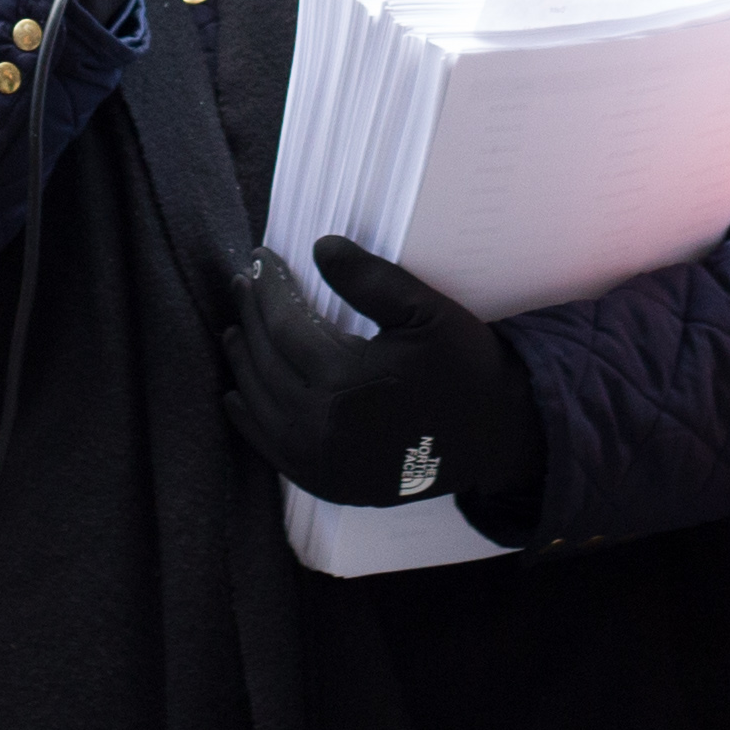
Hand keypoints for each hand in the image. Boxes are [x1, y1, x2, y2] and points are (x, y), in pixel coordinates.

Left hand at [220, 237, 543, 521]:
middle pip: (265, 361)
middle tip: (243, 285)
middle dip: (250, 317)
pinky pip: (270, 448)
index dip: (268, 287)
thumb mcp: (427, 313)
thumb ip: (371, 280)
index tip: (260, 258)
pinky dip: (248, 418)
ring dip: (243, 362)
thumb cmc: (463, 369)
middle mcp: (322, 426)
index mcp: (345, 381)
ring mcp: (319, 460)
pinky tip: (237, 395)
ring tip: (235, 329)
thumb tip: (320, 247)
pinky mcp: (325, 482)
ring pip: (260, 403)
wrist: (494, 437)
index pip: (285, 324)